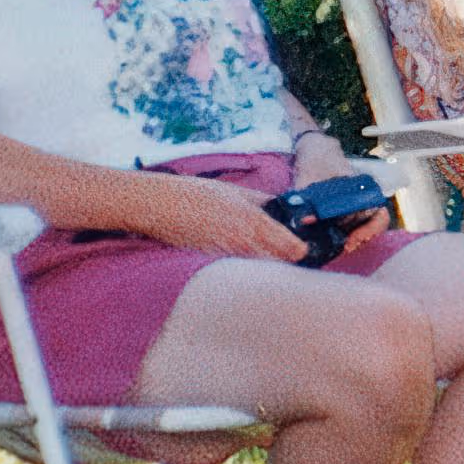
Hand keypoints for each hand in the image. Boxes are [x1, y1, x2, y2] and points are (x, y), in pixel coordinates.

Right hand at [124, 167, 306, 261]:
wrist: (159, 205)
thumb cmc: (196, 193)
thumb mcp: (235, 191)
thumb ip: (262, 201)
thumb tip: (282, 206)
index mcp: (253, 220)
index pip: (289, 245)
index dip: (299, 249)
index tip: (304, 249)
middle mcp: (242, 241)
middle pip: (276, 263)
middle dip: (286, 262)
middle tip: (289, 259)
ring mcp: (226, 255)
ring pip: (256, 270)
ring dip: (265, 268)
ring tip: (268, 262)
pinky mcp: (211, 263)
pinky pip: (235, 272)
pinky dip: (243, 271)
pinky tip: (244, 266)